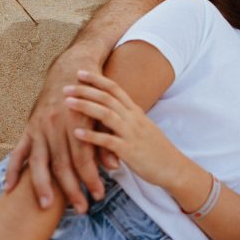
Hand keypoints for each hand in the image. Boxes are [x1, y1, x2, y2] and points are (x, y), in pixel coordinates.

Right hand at [4, 50, 113, 212]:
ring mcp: (40, 129)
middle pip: (63, 165)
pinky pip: (19, 153)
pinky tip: (10, 188)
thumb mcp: (103, 116)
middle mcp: (56, 127)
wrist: (71, 70)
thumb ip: (106, 141)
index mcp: (77, 123)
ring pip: (40, 163)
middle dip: (72, 189)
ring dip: (43, 187)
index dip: (91, 178)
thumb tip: (114, 167)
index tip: (100, 195)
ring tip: (47, 206)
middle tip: (83, 209)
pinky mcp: (29, 129)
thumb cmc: (93, 96)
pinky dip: (13, 170)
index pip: (84, 158)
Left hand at [63, 71, 184, 189]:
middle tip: (66, 86)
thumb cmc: (155, 150)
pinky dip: (91, 136)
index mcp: (136, 112)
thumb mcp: (142, 128)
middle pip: (108, 98)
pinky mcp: (129, 151)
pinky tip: (76, 133)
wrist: (173, 167)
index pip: (116, 89)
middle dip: (86, 90)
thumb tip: (110, 112)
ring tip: (67, 102)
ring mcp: (132, 134)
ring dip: (86, 107)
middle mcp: (134, 119)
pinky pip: (108, 141)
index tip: (80, 72)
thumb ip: (126, 119)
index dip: (97, 80)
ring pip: (107, 114)